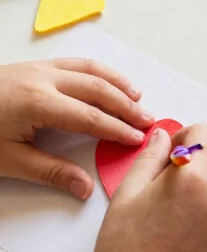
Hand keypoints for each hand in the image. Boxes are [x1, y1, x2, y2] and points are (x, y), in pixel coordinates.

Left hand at [0, 59, 151, 198]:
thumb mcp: (9, 161)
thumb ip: (51, 172)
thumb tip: (85, 188)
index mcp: (39, 103)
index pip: (91, 117)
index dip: (117, 129)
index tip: (137, 139)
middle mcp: (44, 79)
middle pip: (97, 89)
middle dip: (125, 106)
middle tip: (148, 121)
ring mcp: (39, 68)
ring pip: (89, 69)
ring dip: (116, 82)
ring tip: (137, 97)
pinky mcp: (33, 65)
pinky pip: (74, 63)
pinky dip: (97, 71)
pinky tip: (107, 80)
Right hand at [88, 124, 206, 251]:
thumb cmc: (123, 251)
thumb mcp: (127, 195)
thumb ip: (150, 159)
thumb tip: (164, 137)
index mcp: (192, 178)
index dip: (187, 136)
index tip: (170, 153)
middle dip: (199, 157)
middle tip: (169, 179)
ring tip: (177, 204)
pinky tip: (185, 224)